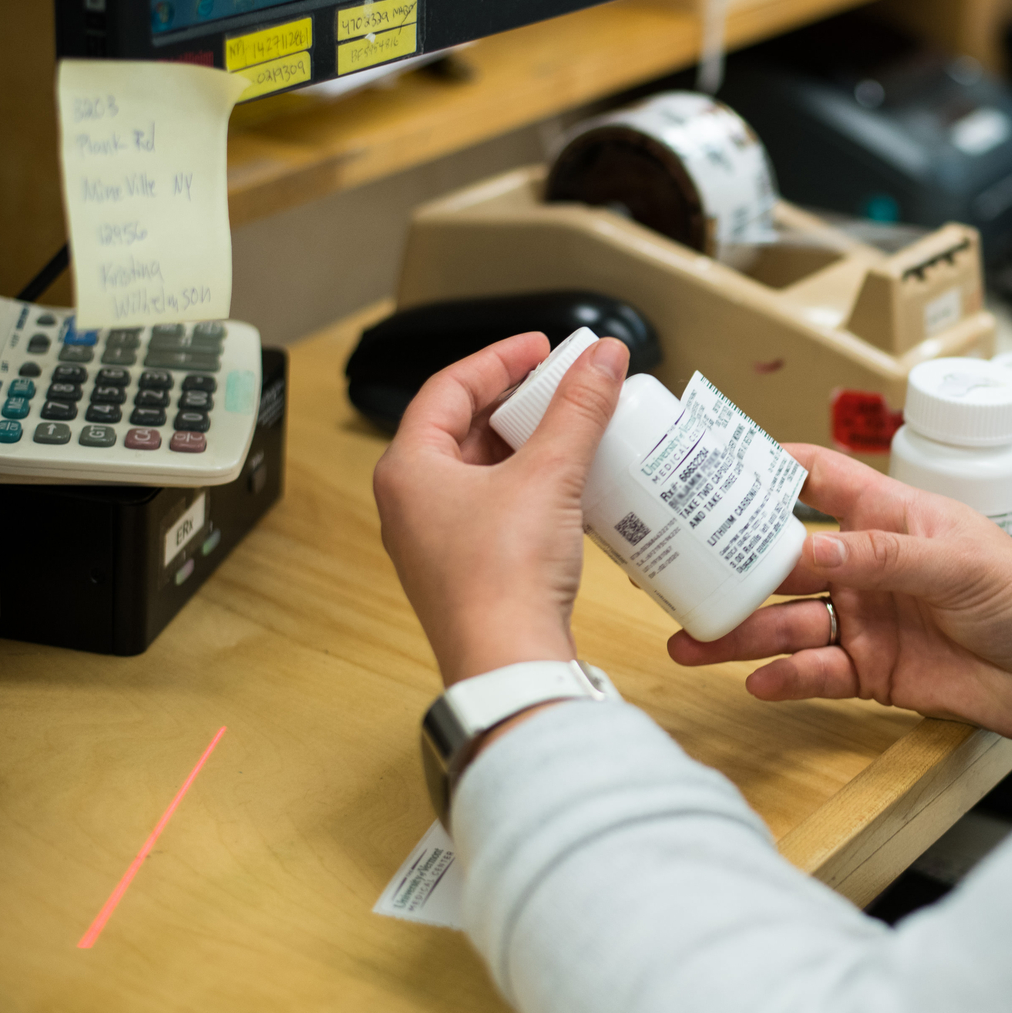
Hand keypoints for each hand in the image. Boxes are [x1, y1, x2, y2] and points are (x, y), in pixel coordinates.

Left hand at [372, 331, 630, 685]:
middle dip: (517, 401)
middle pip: (463, 426)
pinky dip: (530, 483)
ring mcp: (437, 538)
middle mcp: (412, 502)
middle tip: (562, 384)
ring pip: (481, 468)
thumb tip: (602, 360)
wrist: (509, 663)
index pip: (449, 388)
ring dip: (526, 443)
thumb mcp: (549, 475)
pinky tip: (570, 482)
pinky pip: (496, 505)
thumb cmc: (504, 578)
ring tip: (573, 427)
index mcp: (408, 469)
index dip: (499, 360)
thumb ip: (578, 409)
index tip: (542, 349)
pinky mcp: (468, 567)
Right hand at [669, 446, 1011, 769]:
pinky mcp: (873, 672)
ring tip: (695, 645)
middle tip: (679, 578)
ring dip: (744, 633)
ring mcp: (867, 619)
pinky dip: (787, 677)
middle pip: (785, 560)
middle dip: (733, 569)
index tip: (711, 466)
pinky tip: (759, 682)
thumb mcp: (959, 564)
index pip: (818, 478)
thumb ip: (881, 557)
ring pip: (790, 621)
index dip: (768, 468)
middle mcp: (869, 564)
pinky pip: (817, 672)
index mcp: (890, 516)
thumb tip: (807, 549)